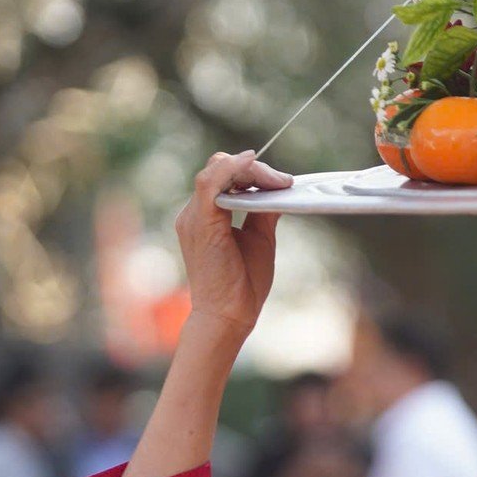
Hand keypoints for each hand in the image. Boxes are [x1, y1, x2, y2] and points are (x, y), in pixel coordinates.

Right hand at [176, 151, 291, 336]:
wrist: (228, 315)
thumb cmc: (242, 284)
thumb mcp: (259, 238)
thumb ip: (262, 212)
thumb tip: (278, 190)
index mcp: (206, 216)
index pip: (223, 177)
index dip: (252, 172)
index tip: (282, 181)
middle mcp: (194, 213)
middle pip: (220, 170)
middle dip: (255, 170)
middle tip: (284, 181)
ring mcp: (193, 217)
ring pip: (217, 172)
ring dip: (250, 171)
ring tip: (277, 180)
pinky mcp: (200, 223)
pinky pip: (210, 184)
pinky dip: (230, 169)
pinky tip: (250, 161)